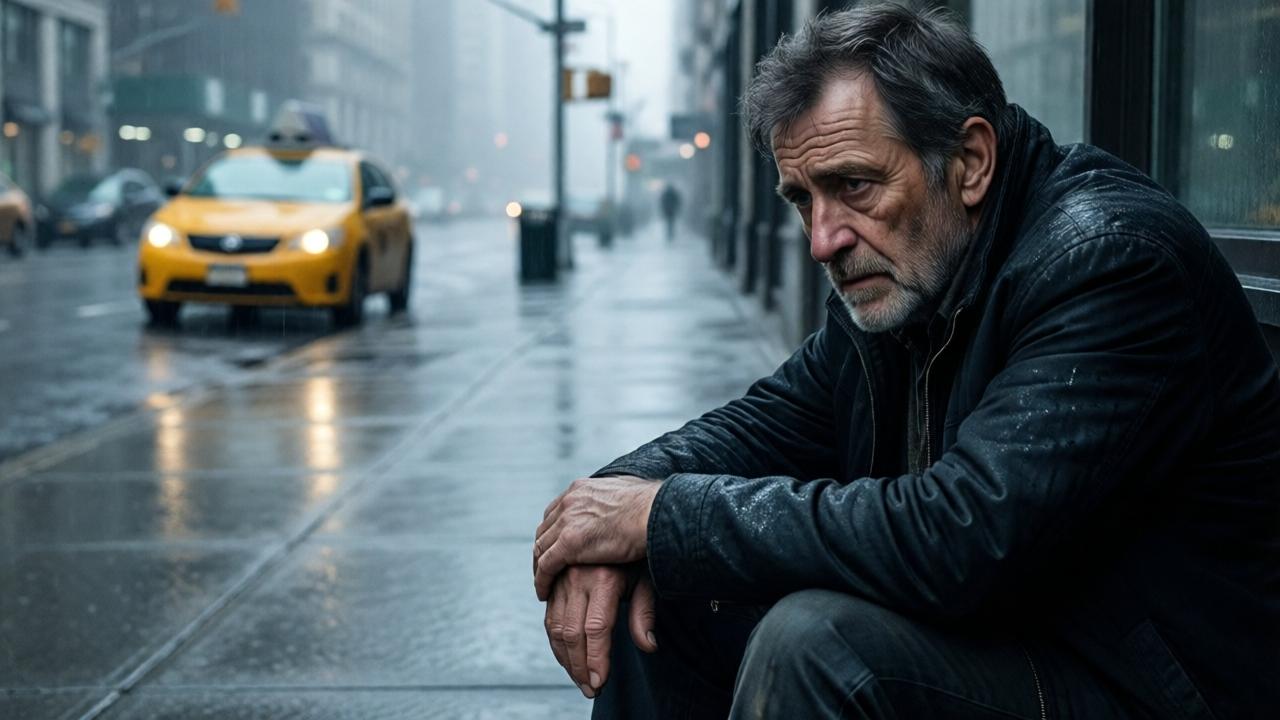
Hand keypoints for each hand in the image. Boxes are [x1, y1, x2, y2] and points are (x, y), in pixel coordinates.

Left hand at [534, 476, 660, 600]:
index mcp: (581, 489)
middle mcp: (569, 502)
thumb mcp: (628, 495)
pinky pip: (546, 566)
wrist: (656, 512)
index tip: (556, 547)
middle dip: (543, 550)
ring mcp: (567, 522)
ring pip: (541, 549)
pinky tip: (543, 594)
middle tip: (545, 569)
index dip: (554, 532)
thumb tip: (628, 500)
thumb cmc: (653, 507)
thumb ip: (618, 501)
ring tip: (543, 585)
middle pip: (545, 530)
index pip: (556, 512)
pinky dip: (542, 581)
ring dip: (538, 568)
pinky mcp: (570, 543)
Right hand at [544, 564, 658, 697]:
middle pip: (571, 632)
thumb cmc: (637, 555)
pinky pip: (549, 617)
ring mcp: (563, 578)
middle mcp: (579, 578)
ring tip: (578, 679)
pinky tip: (567, 658)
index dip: (596, 659)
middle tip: (590, 689)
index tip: (599, 683)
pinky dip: (555, 642)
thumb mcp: (646, 578)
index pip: (596, 628)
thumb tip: (649, 646)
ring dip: (565, 659)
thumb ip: (644, 612)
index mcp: (604, 578)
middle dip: (579, 666)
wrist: (617, 522)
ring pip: (555, 627)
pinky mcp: (555, 581)